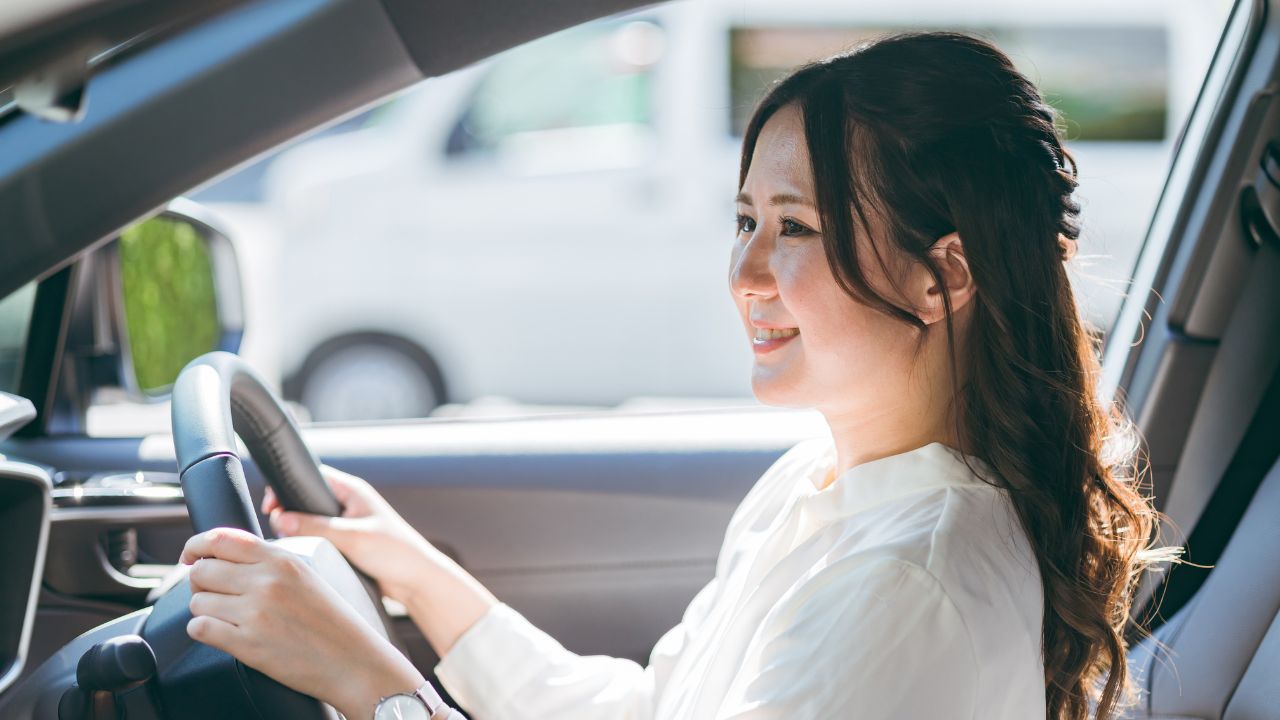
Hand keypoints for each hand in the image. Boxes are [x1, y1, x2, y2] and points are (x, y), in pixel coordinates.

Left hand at [180, 527, 424, 719]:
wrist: (354, 661)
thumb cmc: (333, 622)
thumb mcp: (307, 576)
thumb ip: (270, 562)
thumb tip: (224, 557)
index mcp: (282, 560)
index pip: (220, 539)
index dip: (196, 545)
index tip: (190, 555)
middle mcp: (266, 582)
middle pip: (201, 570)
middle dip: (199, 582)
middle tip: (213, 593)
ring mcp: (255, 613)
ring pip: (197, 601)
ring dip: (204, 609)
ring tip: (226, 617)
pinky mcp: (247, 644)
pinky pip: (199, 629)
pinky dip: (203, 631)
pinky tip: (222, 633)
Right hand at [265, 464, 498, 657]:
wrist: (416, 581)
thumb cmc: (395, 553)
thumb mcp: (352, 537)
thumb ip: (316, 527)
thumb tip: (280, 518)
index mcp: (353, 491)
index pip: (312, 477)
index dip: (288, 487)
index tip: (271, 505)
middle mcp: (348, 505)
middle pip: (307, 500)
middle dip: (289, 512)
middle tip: (278, 527)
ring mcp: (346, 525)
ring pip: (311, 522)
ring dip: (298, 531)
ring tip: (289, 543)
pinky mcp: (346, 545)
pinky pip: (319, 540)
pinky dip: (309, 545)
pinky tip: (302, 555)